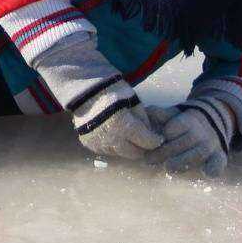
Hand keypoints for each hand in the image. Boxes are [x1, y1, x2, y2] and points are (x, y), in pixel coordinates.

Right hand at [28, 30, 163, 159]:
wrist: (84, 89)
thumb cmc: (113, 90)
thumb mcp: (134, 100)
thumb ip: (144, 119)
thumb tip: (151, 132)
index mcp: (125, 126)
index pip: (147, 142)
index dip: (155, 140)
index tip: (158, 137)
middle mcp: (111, 138)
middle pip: (134, 153)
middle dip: (142, 147)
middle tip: (144, 139)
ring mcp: (99, 143)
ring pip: (120, 153)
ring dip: (126, 147)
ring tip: (127, 135)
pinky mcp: (89, 144)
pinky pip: (106, 150)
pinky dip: (112, 145)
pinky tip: (113, 134)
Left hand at [145, 100, 234, 176]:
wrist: (212, 125)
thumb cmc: (184, 125)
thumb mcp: (173, 115)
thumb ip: (161, 114)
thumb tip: (147, 110)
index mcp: (188, 121)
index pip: (174, 128)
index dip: (164, 134)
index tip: (153, 142)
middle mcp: (200, 133)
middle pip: (183, 142)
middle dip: (165, 152)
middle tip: (148, 160)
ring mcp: (210, 145)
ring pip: (198, 153)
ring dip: (183, 161)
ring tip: (168, 168)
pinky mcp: (218, 157)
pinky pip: (219, 162)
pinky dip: (214, 168)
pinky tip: (207, 173)